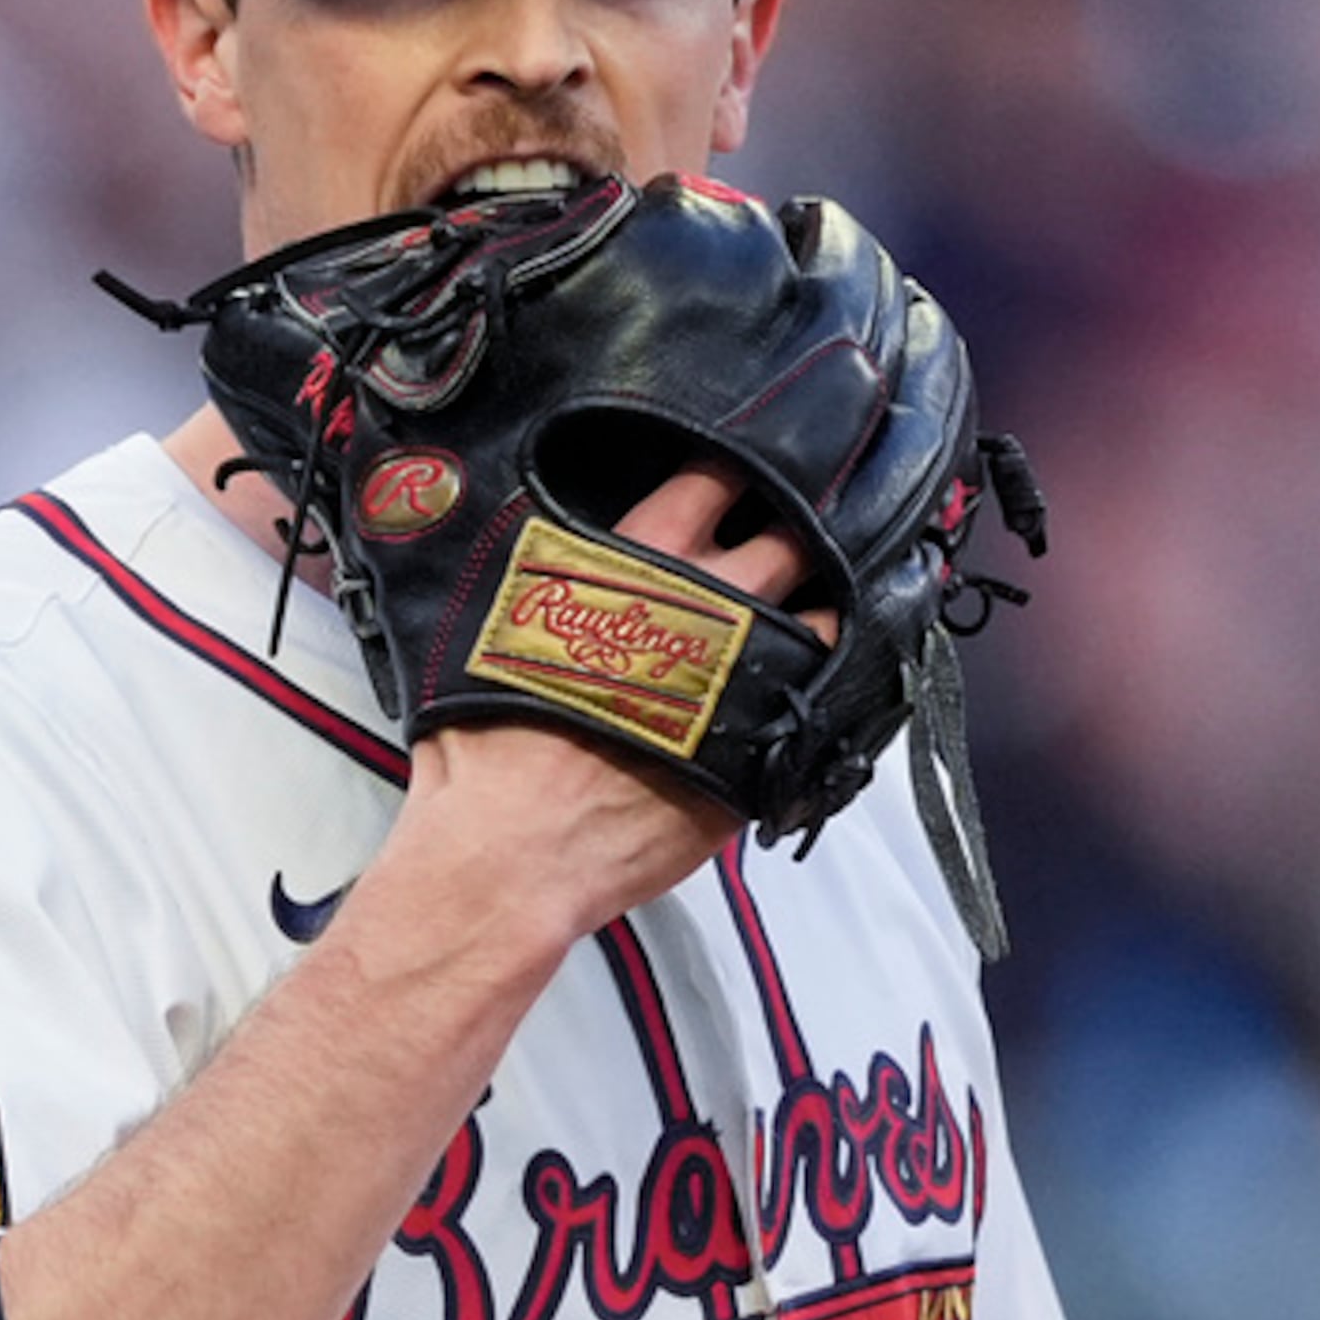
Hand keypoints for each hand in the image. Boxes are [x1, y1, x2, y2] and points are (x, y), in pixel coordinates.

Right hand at [375, 461, 836, 952]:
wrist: (509, 853)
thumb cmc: (488, 752)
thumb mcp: (497, 630)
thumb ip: (547, 584)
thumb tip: (555, 561)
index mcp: (636, 564)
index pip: (712, 476)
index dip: (739, 467)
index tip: (752, 469)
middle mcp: (705, 609)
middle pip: (790, 536)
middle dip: (802, 532)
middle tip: (804, 535)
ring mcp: (746, 681)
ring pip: (826, 618)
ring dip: (829, 611)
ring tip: (823, 613)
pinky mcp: (764, 753)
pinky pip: (824, 707)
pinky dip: (830, 694)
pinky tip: (823, 693)